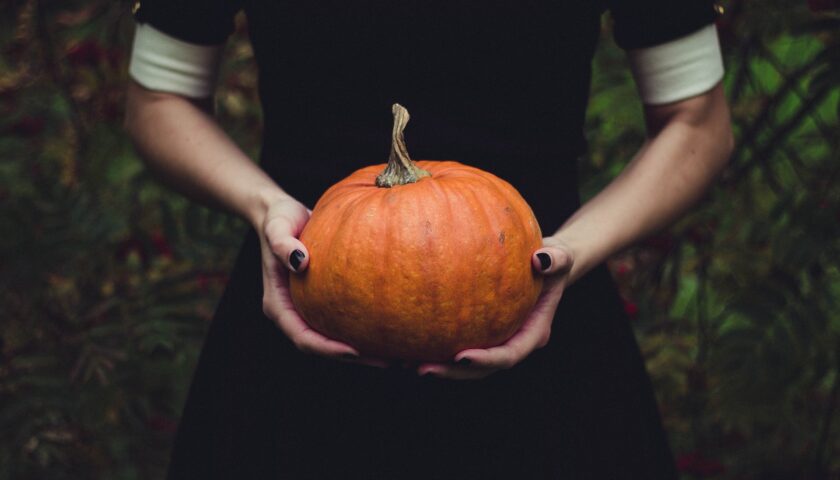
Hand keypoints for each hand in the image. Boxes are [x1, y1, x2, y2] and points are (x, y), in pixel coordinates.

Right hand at [257, 196, 386, 367]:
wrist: (283, 213)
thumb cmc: (279, 219)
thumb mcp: (277, 227)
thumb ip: (282, 244)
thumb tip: (300, 261)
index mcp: (278, 306)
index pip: (303, 338)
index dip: (327, 349)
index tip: (355, 351)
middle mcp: (294, 313)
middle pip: (323, 347)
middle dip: (354, 358)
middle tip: (388, 361)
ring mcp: (309, 309)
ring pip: (336, 338)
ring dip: (365, 349)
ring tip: (398, 353)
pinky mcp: (325, 301)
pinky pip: (346, 320)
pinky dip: (366, 327)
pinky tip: (394, 325)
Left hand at [416, 236, 573, 379]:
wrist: (544, 265)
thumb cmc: (552, 259)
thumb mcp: (561, 255)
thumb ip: (556, 259)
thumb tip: (540, 259)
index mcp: (533, 333)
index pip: (509, 355)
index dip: (486, 361)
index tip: (461, 357)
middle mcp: (512, 342)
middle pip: (482, 370)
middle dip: (452, 373)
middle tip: (422, 369)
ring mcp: (495, 340)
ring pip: (465, 364)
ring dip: (438, 366)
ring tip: (405, 363)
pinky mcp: (479, 332)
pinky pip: (455, 342)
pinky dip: (434, 345)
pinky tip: (406, 340)